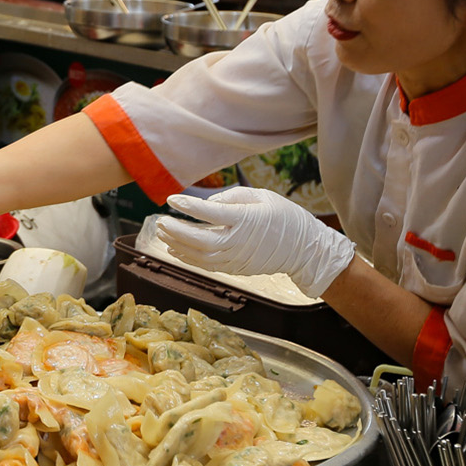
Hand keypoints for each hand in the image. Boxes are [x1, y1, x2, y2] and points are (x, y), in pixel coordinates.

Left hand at [157, 188, 355, 297]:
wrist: (305, 250)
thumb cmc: (285, 217)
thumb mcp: (263, 196)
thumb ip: (233, 197)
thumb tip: (207, 205)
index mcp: (246, 220)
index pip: (211, 213)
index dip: (188, 206)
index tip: (171, 199)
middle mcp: (238, 242)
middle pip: (200, 240)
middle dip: (176, 231)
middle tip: (160, 221)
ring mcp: (236, 259)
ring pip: (199, 256)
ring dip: (177, 245)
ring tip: (162, 233)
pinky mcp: (235, 268)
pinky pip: (206, 265)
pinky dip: (188, 258)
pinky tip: (175, 249)